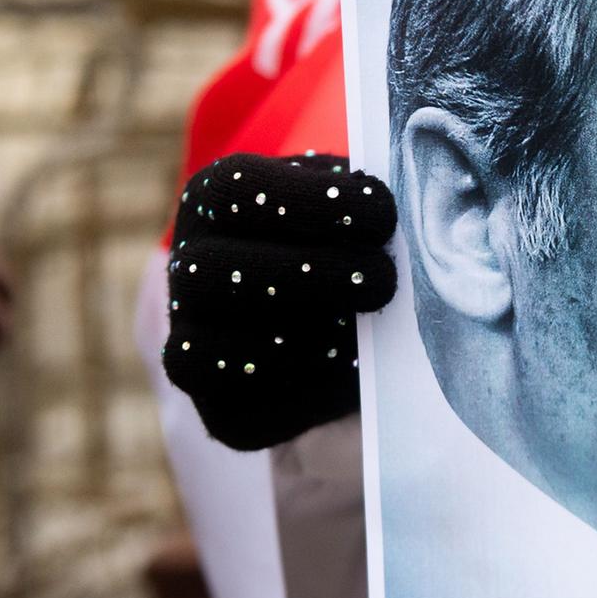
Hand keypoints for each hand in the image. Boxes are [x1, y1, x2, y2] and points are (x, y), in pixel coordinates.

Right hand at [162, 153, 397, 449]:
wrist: (357, 353)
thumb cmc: (361, 255)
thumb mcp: (363, 217)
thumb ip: (370, 207)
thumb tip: (406, 213)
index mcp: (218, 200)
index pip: (239, 189)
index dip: (308, 201)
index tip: (381, 214)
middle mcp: (189, 267)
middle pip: (216, 268)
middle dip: (308, 274)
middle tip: (383, 280)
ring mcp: (192, 339)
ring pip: (211, 344)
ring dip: (299, 338)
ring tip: (366, 333)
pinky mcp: (217, 407)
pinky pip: (237, 406)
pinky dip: (296, 392)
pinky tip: (346, 377)